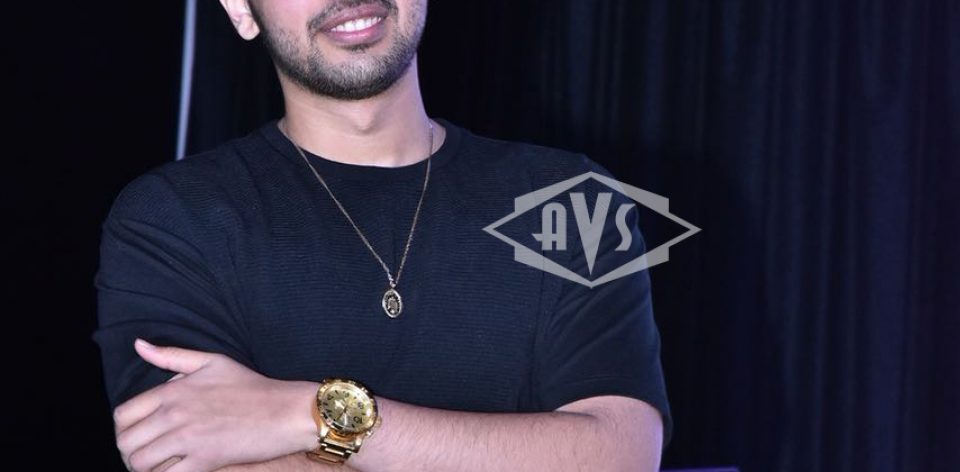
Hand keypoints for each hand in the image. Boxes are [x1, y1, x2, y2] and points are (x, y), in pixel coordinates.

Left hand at [113, 339, 318, 471]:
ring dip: (144, 468)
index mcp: (173, 390)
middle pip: (126, 443)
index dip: (124, 429)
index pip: (123, 415)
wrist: (285, 411)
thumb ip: (171, 355)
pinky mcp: (204, 460)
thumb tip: (138, 344)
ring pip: (140, 463)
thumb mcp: (212, 362)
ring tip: (159, 465)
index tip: (138, 435)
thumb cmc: (252, 386)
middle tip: (146, 454)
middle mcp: (175, 414)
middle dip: (130, 452)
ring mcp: (188, 438)